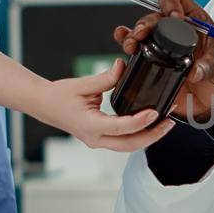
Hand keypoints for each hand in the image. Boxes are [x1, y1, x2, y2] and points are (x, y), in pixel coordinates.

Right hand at [36, 59, 175, 151]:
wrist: (43, 105)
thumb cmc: (58, 96)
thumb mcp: (82, 84)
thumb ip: (105, 78)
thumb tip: (122, 66)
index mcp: (90, 126)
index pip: (121, 127)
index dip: (140, 121)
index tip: (155, 112)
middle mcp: (95, 138)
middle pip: (130, 145)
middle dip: (152, 136)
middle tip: (169, 123)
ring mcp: (98, 141)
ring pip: (128, 146)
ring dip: (148, 137)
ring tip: (165, 124)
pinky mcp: (101, 138)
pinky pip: (123, 141)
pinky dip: (138, 134)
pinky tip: (150, 124)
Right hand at [113, 0, 213, 122]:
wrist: (207, 103)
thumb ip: (211, 69)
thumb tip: (196, 72)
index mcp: (196, 22)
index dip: (172, 2)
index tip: (174, 17)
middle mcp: (176, 28)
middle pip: (155, 13)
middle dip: (148, 21)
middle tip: (144, 33)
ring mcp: (162, 42)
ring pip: (143, 28)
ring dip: (133, 33)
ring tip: (132, 44)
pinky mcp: (151, 57)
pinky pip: (135, 43)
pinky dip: (125, 38)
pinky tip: (121, 38)